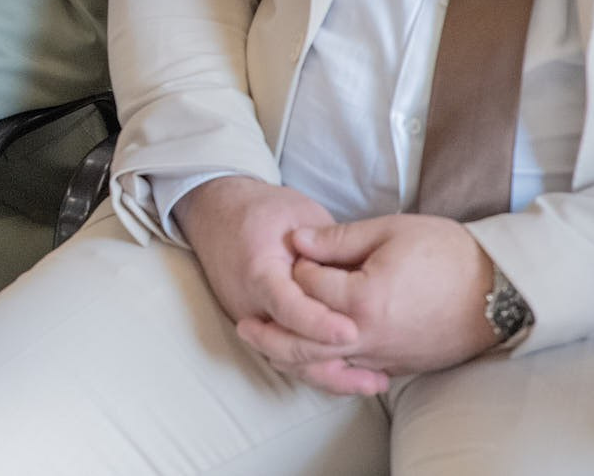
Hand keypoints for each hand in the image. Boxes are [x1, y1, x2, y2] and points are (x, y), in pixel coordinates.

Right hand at [174, 177, 363, 383]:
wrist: (216, 211)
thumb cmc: (262, 210)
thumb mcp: (300, 215)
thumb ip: (330, 249)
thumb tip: (364, 280)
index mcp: (258, 270)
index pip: (288, 307)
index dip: (319, 324)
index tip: (351, 333)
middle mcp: (247, 302)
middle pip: (288, 347)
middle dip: (332, 366)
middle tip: (377, 378)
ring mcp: (248, 318)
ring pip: (288, 360)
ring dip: (328, 375)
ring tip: (373, 383)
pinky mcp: (256, 325)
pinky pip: (286, 355)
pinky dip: (317, 367)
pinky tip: (353, 373)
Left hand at [242, 216, 503, 391]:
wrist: (502, 291)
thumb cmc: (447, 253)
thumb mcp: (390, 231)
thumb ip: (337, 239)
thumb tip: (296, 240)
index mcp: (364, 300)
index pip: (308, 287)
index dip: (297, 266)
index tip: (295, 250)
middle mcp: (371, 336)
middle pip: (305, 342)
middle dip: (271, 334)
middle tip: (244, 324)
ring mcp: (386, 356)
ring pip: (327, 365)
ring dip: (293, 355)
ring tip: (266, 343)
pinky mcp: (401, 366)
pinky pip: (354, 371)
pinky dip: (328, 367)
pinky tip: (314, 356)